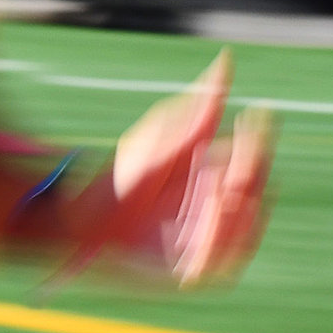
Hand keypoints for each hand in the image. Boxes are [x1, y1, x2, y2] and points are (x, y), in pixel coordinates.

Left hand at [64, 51, 273, 288]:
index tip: (255, 118)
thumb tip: (227, 60)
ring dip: (242, 206)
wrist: (75, 217)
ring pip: (244, 234)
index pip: (253, 167)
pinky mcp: (184, 272)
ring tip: (224, 180)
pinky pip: (219, 265)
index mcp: (214, 183)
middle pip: (254, 199)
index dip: (257, 146)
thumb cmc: (119, 178)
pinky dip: (222, 236)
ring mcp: (200, 244)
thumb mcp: (166, 139)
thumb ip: (202, 108)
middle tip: (233, 157)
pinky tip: (214, 203)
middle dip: (253, 175)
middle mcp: (212, 214)